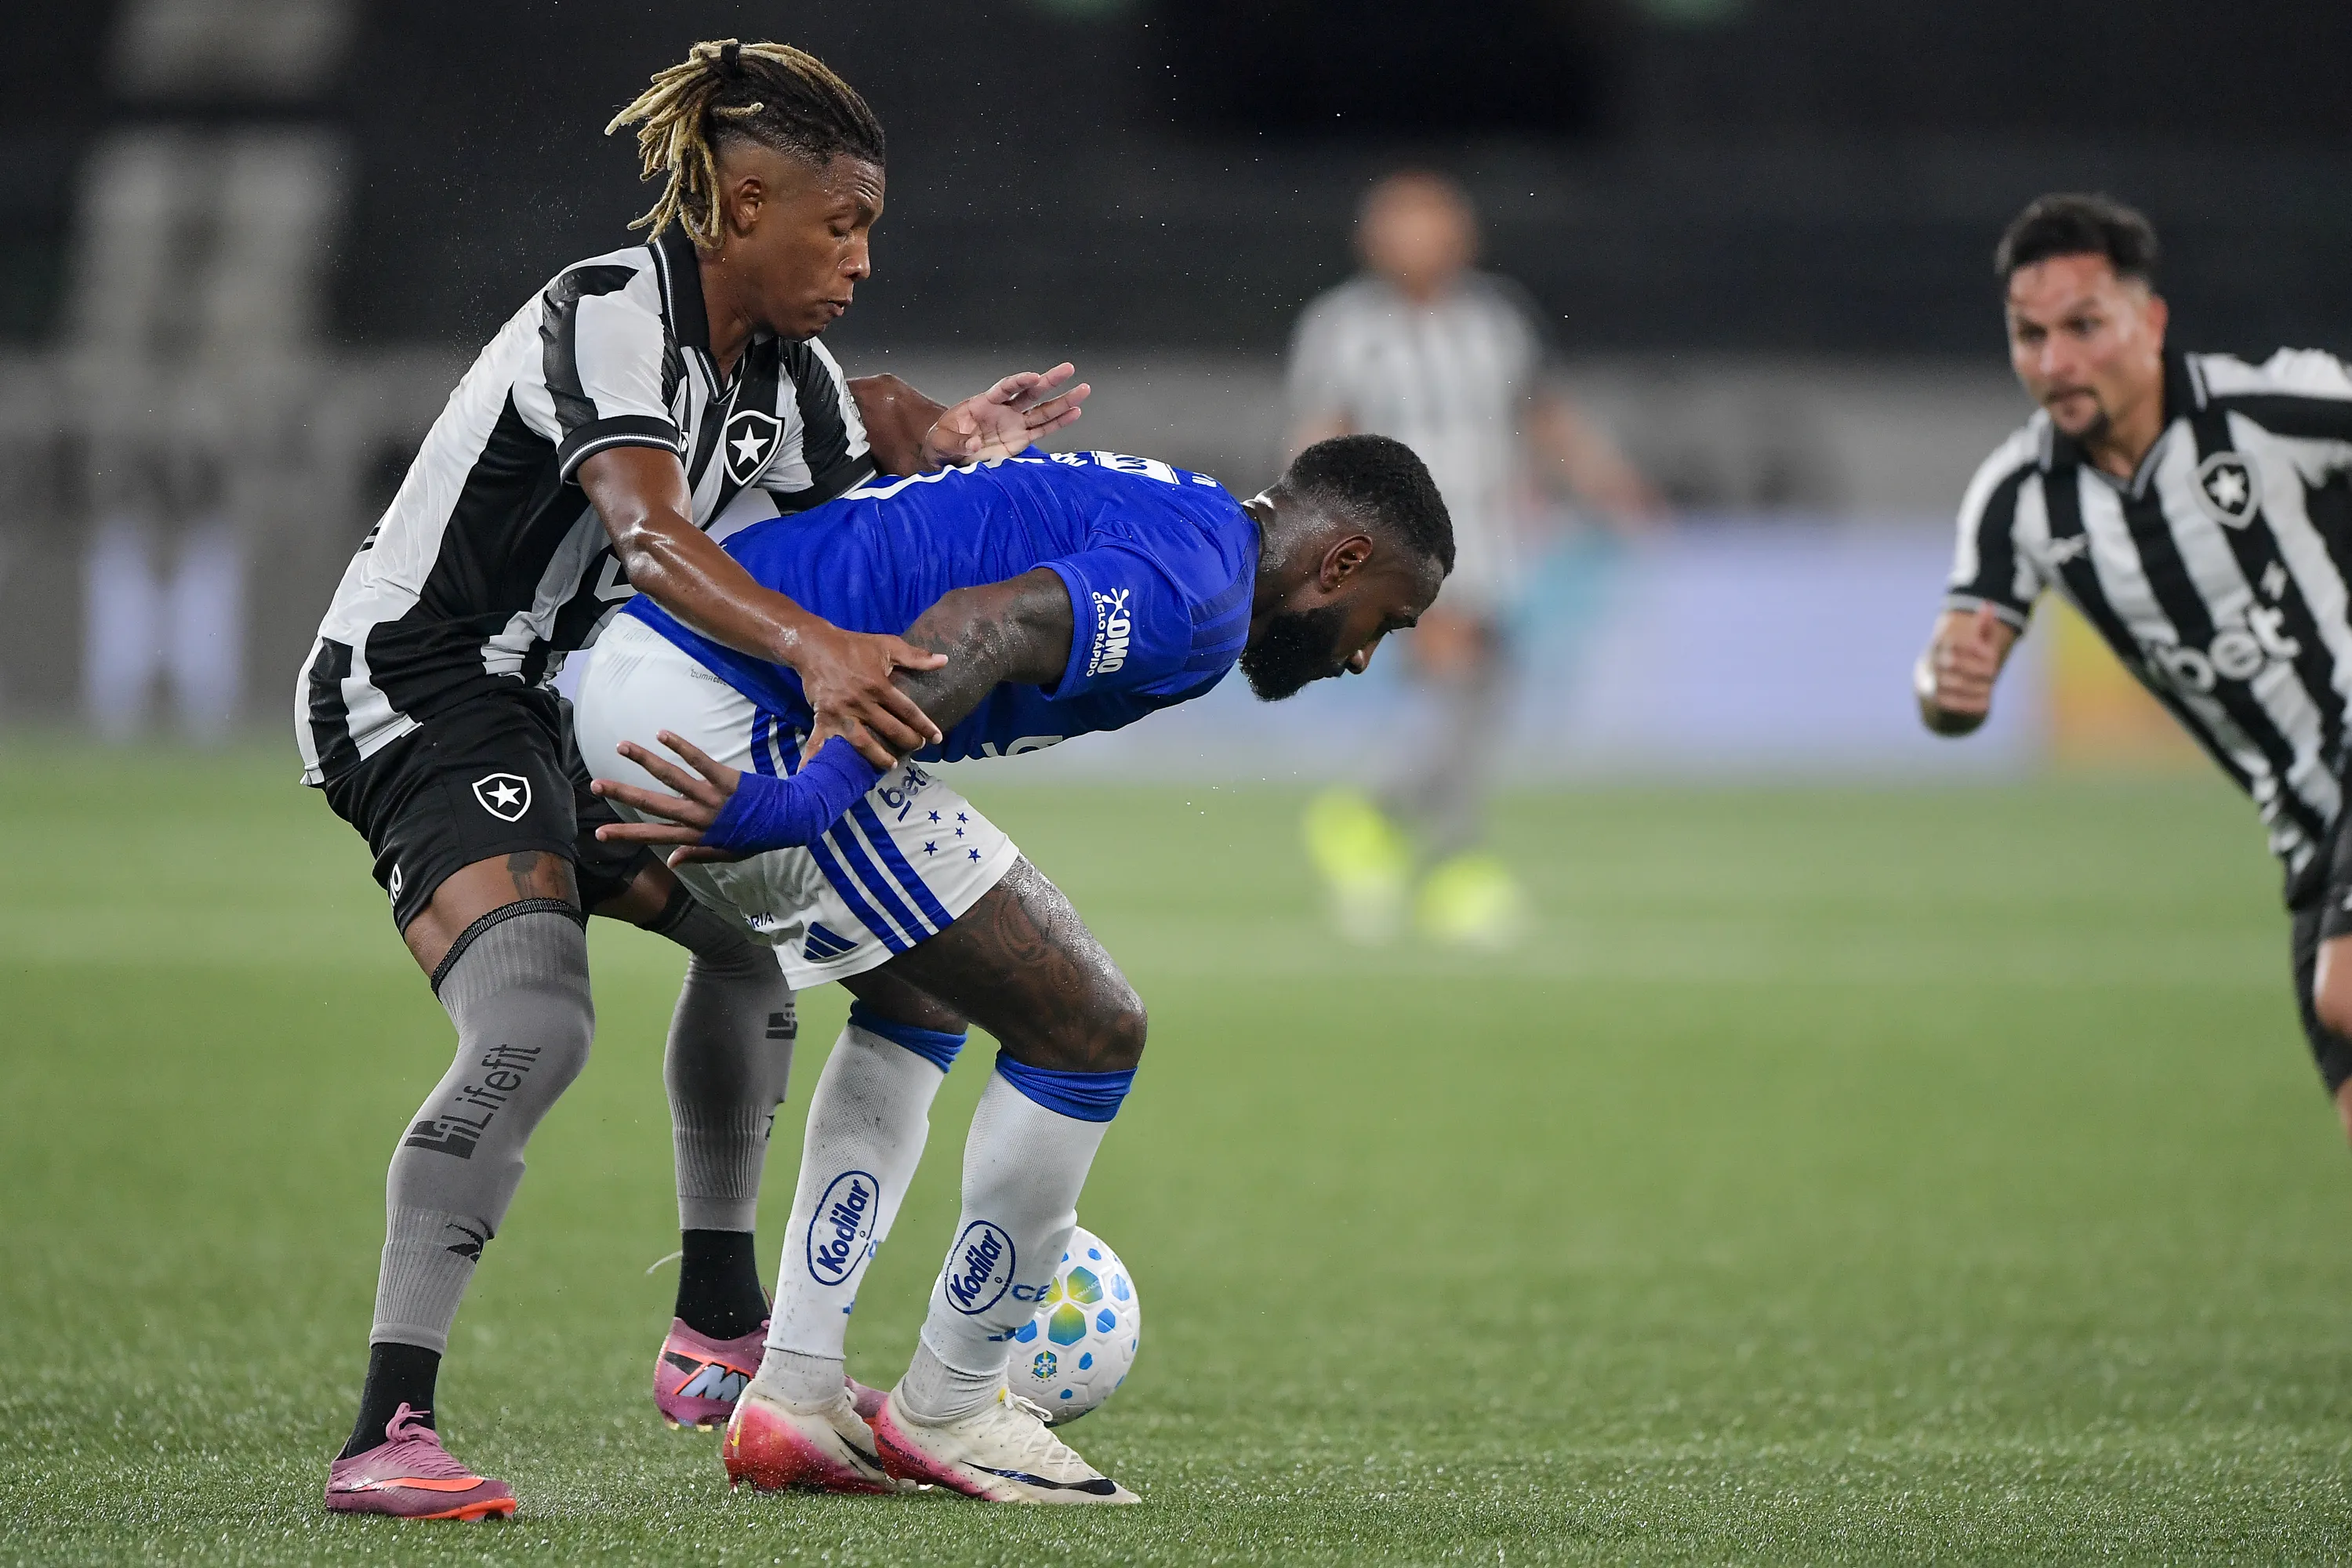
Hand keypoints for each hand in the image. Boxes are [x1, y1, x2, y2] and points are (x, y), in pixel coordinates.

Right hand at [590, 733, 744, 865]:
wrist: (790, 820)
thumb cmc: (757, 836)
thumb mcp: (727, 853)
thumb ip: (697, 855)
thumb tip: (670, 861)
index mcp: (696, 835)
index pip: (653, 835)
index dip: (625, 833)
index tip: (599, 833)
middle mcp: (698, 816)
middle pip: (653, 803)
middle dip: (622, 793)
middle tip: (596, 784)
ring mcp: (711, 796)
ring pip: (670, 776)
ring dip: (644, 760)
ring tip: (622, 746)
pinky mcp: (726, 779)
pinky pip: (699, 760)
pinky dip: (680, 746)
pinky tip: (662, 733)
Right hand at [785, 618, 945, 766]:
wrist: (815, 645)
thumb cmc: (853, 645)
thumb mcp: (886, 645)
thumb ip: (916, 656)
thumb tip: (944, 660)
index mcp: (878, 685)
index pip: (907, 710)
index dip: (924, 726)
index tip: (936, 738)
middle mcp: (861, 702)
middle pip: (889, 729)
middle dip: (907, 741)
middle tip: (917, 748)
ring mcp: (841, 712)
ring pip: (862, 742)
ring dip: (878, 757)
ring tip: (891, 765)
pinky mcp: (823, 717)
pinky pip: (820, 740)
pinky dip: (815, 757)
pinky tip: (813, 771)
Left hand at [923, 363, 1090, 467]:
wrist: (945, 457)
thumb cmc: (942, 444)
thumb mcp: (942, 443)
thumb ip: (958, 442)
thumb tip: (974, 444)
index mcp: (983, 404)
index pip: (1004, 389)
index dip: (1019, 382)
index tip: (1033, 377)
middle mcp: (1003, 411)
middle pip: (1029, 393)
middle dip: (1049, 381)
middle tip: (1068, 369)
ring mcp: (1014, 424)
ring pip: (1042, 410)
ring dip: (1063, 401)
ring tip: (1083, 390)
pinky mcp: (1020, 441)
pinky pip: (1042, 430)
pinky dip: (1059, 422)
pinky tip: (1075, 412)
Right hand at [1919, 602, 2010, 723]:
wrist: (1938, 681)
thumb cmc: (1966, 656)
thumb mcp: (1975, 639)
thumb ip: (1983, 625)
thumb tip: (1988, 606)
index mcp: (1940, 643)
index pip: (1953, 641)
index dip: (1974, 647)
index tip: (1992, 654)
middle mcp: (1932, 661)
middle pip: (1952, 662)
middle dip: (1976, 668)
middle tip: (1993, 672)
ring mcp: (1932, 681)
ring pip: (1953, 683)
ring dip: (1976, 686)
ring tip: (1990, 687)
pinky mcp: (1936, 699)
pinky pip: (1952, 703)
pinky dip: (1971, 704)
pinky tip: (1986, 703)